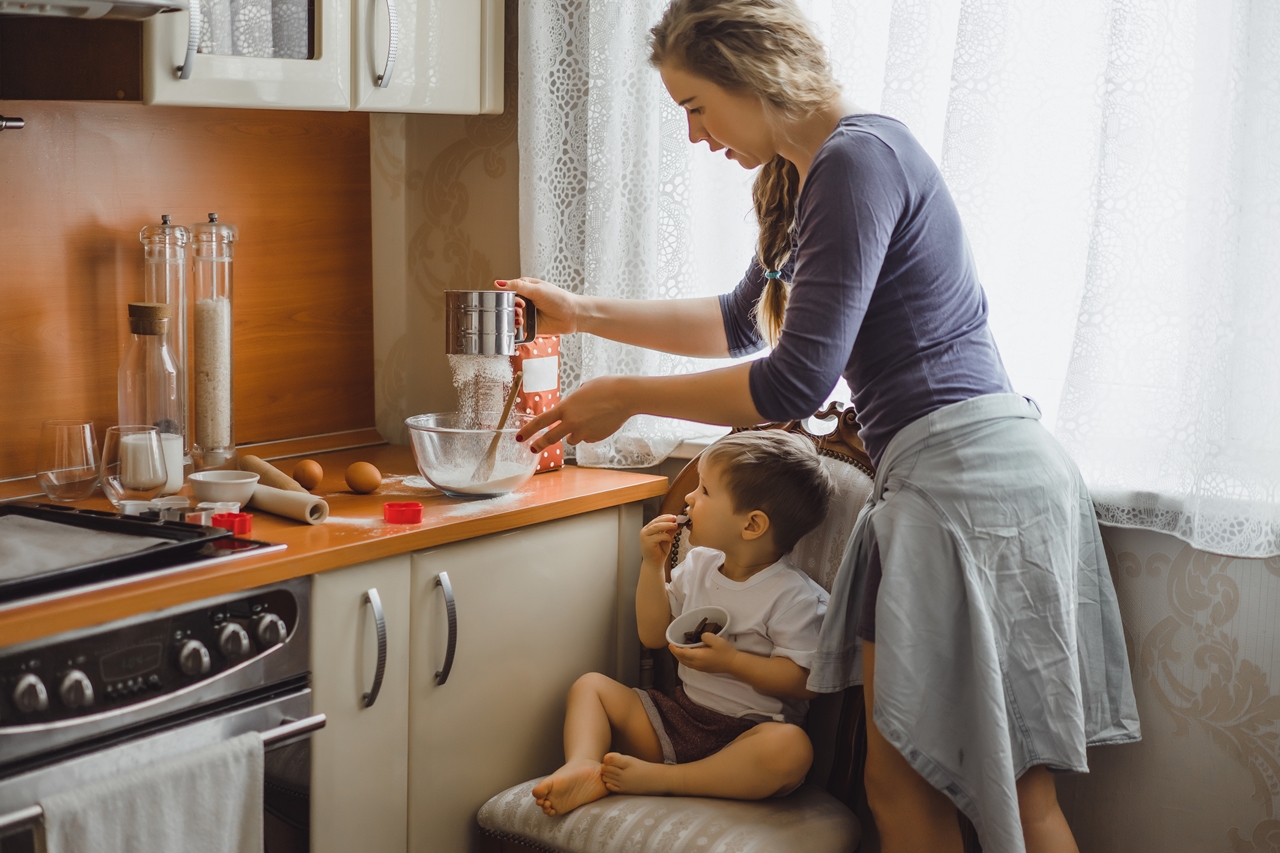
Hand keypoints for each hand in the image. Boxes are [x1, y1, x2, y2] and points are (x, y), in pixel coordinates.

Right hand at [496, 277, 578, 336]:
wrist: (572, 316)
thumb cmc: (559, 299)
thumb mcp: (537, 289)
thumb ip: (518, 286)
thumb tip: (499, 283)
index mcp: (526, 287)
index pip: (508, 289)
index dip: (506, 294)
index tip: (512, 298)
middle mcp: (525, 300)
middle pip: (507, 303)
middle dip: (510, 306)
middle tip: (520, 307)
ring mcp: (526, 313)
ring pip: (510, 315)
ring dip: (512, 317)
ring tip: (521, 317)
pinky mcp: (528, 325)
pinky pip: (516, 327)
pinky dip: (514, 327)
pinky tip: (519, 324)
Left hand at [517, 376, 633, 451]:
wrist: (625, 396)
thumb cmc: (606, 387)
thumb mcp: (583, 389)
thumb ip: (573, 401)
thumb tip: (572, 409)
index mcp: (565, 408)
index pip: (540, 421)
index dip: (528, 431)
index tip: (520, 438)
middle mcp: (571, 422)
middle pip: (550, 438)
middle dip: (539, 445)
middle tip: (533, 449)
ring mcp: (583, 432)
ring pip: (572, 438)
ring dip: (574, 433)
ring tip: (588, 419)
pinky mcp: (595, 438)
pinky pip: (588, 438)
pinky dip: (590, 432)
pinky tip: (600, 421)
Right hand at [639, 514, 680, 564]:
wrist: (654, 564)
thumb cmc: (659, 552)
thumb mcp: (666, 539)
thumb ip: (670, 531)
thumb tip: (677, 523)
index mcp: (648, 529)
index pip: (657, 520)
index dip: (666, 517)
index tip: (674, 516)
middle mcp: (644, 531)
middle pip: (656, 522)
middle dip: (667, 519)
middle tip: (676, 519)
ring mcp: (644, 536)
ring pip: (656, 527)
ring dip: (667, 525)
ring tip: (675, 525)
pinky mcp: (647, 542)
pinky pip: (658, 536)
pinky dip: (666, 537)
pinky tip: (671, 540)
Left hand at [669, 632, 738, 674]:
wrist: (734, 664)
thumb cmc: (725, 652)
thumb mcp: (716, 640)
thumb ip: (706, 636)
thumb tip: (700, 637)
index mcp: (698, 657)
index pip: (682, 653)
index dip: (674, 649)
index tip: (670, 643)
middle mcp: (697, 664)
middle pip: (681, 659)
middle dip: (675, 653)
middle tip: (672, 645)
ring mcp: (700, 668)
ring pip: (685, 663)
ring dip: (680, 657)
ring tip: (678, 650)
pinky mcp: (703, 669)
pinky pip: (690, 665)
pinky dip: (685, 660)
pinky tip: (688, 655)